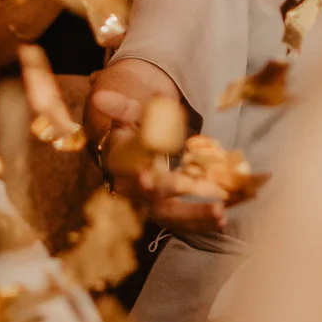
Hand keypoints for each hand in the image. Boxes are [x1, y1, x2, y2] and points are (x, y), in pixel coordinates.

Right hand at [90, 74, 223, 231]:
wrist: (131, 154)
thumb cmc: (133, 131)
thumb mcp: (128, 116)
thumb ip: (120, 108)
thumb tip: (99, 97)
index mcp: (122, 168)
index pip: (127, 175)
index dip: (136, 176)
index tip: (147, 176)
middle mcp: (134, 192)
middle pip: (152, 201)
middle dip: (173, 197)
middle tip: (199, 190)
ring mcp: (151, 206)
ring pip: (169, 218)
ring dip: (194, 216)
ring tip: (220, 213)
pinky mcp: (167, 214)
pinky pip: (182, 223)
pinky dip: (202, 223)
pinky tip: (222, 220)